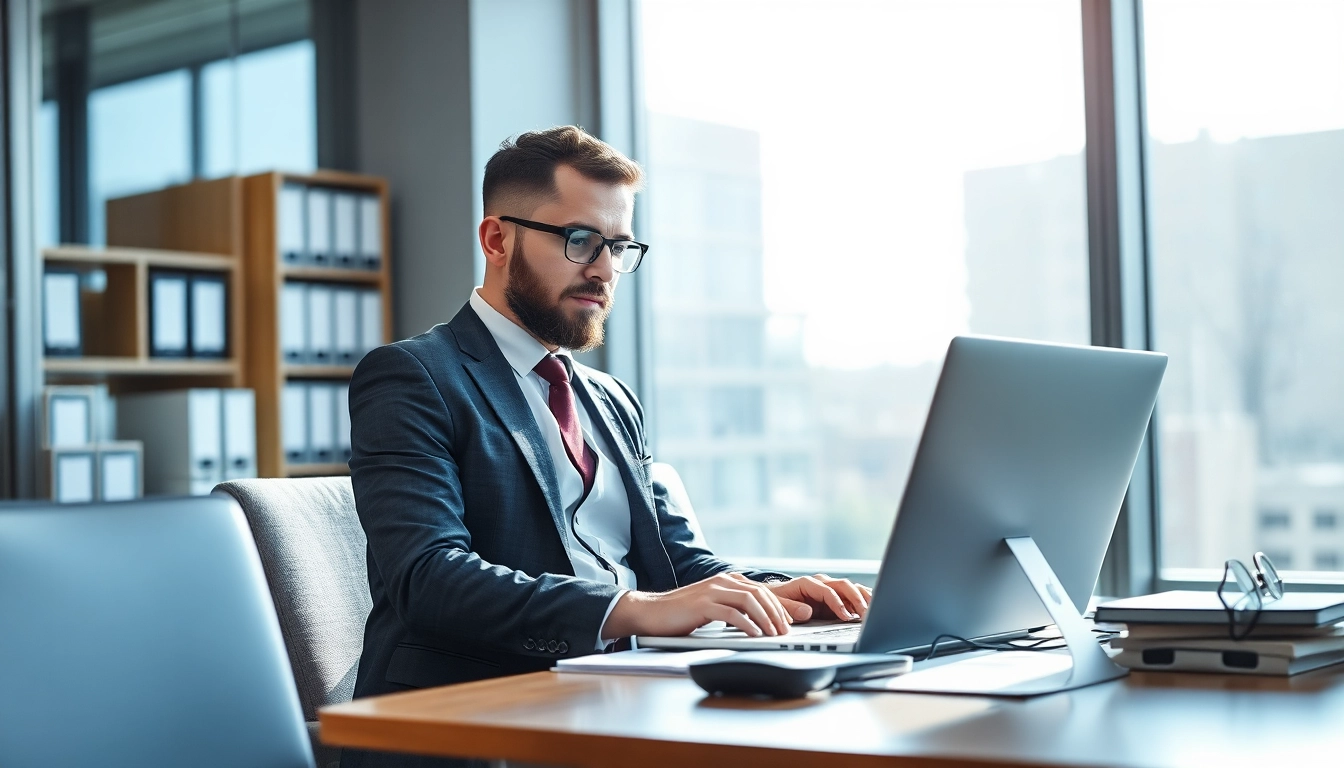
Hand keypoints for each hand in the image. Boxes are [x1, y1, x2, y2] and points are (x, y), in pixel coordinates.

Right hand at [602, 572, 795, 639]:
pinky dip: (746, 624)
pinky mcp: (702, 605)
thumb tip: (756, 621)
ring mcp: (711, 591)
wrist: (651, 612)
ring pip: (748, 600)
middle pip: (759, 593)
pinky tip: (754, 635)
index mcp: (726, 581)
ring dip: (765, 618)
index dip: (779, 605)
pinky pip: (730, 613)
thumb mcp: (712, 608)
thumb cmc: (681, 614)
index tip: (791, 621)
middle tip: (787, 630)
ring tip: (774, 634)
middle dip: (777, 612)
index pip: (761, 590)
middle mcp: (721, 582)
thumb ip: (732, 608)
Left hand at [763, 574, 872, 622]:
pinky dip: (863, 600)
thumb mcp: (778, 605)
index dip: (838, 603)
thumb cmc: (775, 601)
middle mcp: (821, 583)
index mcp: (807, 583)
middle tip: (866, 615)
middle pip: (844, 586)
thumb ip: (791, 608)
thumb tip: (807, 612)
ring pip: (852, 588)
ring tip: (875, 611)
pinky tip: (872, 608)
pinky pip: (853, 596)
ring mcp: (830, 588)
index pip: (827, 591)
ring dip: (864, 598)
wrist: (773, 597)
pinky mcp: (835, 597)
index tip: (846, 617)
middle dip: (857, 599)